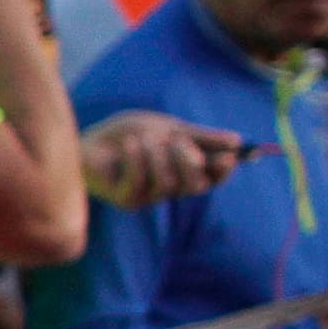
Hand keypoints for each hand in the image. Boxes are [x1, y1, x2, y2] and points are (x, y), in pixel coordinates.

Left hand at [82, 111, 242, 206]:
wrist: (90, 140)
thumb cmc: (129, 136)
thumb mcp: (169, 129)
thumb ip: (199, 136)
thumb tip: (237, 141)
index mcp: (183, 172)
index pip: (213, 179)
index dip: (224, 170)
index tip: (231, 155)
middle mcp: (169, 189)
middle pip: (196, 186)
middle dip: (190, 160)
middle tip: (178, 140)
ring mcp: (148, 197)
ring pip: (168, 183)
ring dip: (158, 155)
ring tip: (145, 138)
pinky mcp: (126, 200)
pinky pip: (140, 181)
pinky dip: (137, 158)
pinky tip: (129, 144)